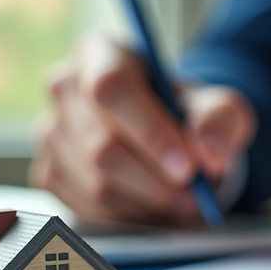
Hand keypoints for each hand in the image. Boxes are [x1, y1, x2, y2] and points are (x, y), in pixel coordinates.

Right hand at [31, 34, 254, 223]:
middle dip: (156, 180)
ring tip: (181, 199)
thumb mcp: (218, 107)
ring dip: (147, 202)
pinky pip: (87, 208)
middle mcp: (64, 87)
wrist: (164, 137)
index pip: (111, 88)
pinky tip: (151, 203)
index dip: (150, 132)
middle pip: (102, 146)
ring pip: (96, 184)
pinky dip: (128, 215)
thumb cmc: (184, 113)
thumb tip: (211, 151)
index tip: (187, 166)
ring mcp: (50, 132)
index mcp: (100, 53)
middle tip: (194, 193)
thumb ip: (221, 120)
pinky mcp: (48, 172)